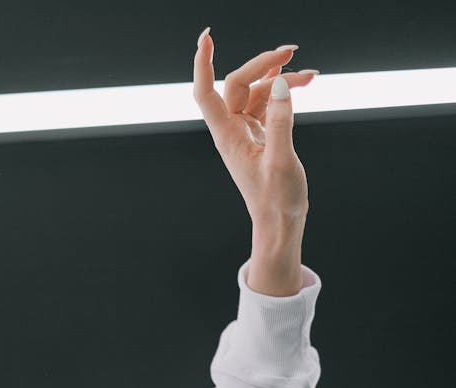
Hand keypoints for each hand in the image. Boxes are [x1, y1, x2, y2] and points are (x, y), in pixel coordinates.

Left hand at [192, 30, 315, 237]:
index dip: (202, 64)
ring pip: (259, 91)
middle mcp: (232, 130)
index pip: (206, 92)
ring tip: (312, 74)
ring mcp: (246, 131)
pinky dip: (286, 91)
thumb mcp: (282, 160)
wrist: (281, 223)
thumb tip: (282, 84)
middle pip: (240, 83)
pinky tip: (305, 83)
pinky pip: (269, 103)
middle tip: (293, 51)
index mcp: (227, 136)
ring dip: (283, 78)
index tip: (207, 37)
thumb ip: (281, 121)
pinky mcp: (261, 134)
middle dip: (264, 63)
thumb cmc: (277, 200)